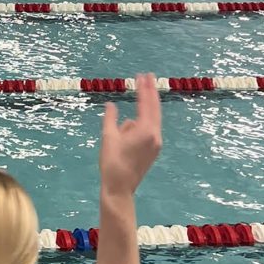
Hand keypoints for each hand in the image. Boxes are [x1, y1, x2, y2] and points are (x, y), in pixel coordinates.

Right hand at [99, 73, 161, 198]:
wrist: (120, 188)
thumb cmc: (112, 161)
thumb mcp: (108, 137)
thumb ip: (111, 118)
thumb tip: (112, 105)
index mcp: (145, 131)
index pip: (146, 104)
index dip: (144, 88)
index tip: (142, 75)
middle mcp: (155, 135)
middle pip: (154, 109)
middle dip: (150, 92)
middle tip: (148, 76)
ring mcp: (155, 143)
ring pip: (152, 119)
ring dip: (146, 107)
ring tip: (140, 94)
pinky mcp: (153, 150)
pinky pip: (149, 129)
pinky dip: (143, 120)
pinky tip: (131, 122)